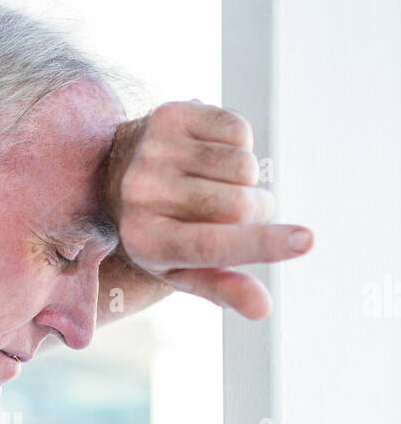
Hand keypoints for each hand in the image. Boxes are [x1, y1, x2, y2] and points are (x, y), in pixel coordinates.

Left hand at [102, 100, 312, 318]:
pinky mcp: (170, 116)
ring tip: (218, 182)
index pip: (214, 244)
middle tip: (236, 212)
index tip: (305, 241)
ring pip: (244, 165)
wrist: (117, 176)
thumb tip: (262, 307)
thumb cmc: (163, 231)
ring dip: (245, 178)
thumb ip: (224, 288)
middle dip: (257, 210)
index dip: (263, 245)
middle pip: (241, 203)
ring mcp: (153, 151)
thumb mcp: (186, 269)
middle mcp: (142, 194)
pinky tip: (212, 156)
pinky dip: (239, 145)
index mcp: (148, 242)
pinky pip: (239, 131)